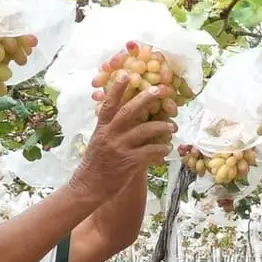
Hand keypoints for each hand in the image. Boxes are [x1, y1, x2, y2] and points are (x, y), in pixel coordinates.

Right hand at [72, 77, 175, 202]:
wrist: (89, 187)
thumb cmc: (95, 164)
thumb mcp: (97, 141)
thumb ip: (109, 127)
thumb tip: (120, 113)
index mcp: (101, 128)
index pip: (108, 104)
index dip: (118, 88)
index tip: (127, 74)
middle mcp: (109, 136)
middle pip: (128, 112)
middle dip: (145, 99)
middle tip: (160, 90)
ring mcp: (119, 149)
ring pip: (144, 131)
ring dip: (161, 126)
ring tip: (172, 126)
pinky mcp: (129, 163)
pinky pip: (150, 151)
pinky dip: (161, 148)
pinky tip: (167, 148)